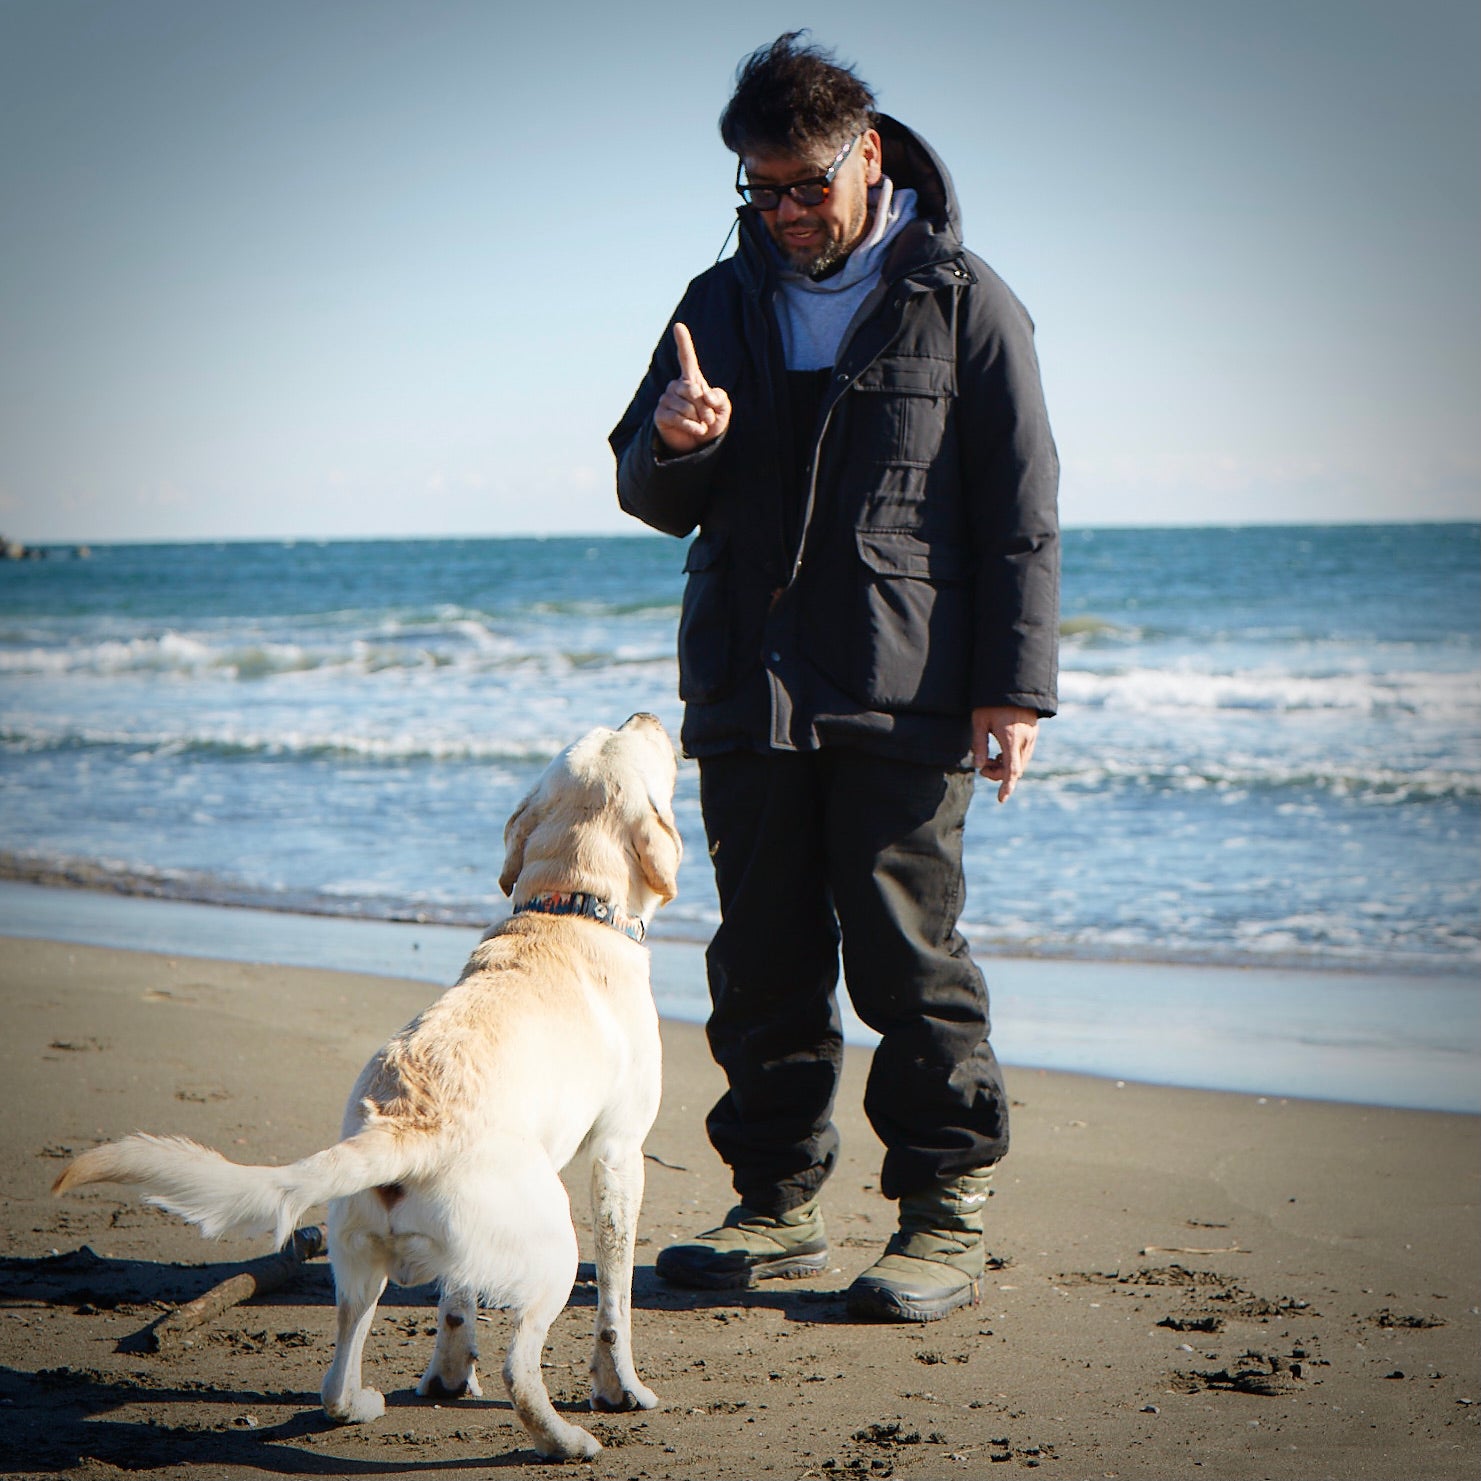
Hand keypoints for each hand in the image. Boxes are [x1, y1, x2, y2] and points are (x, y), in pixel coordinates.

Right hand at [654, 322, 731, 453]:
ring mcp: (666, 399)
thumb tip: (705, 395)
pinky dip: (692, 427)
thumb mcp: (723, 408)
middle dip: (705, 407)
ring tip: (701, 425)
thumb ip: (720, 397)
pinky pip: (678, 417)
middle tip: (708, 419)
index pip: (686, 358)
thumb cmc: (711, 422)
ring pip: (686, 405)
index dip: (683, 342)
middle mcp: (676, 386)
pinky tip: (696, 431)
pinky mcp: (660, 414)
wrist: (699, 444)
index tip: (678, 326)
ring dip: (699, 419)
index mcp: (691, 379)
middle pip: (692, 389)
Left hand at [972, 705, 1038, 803]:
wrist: (1013, 684)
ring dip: (1005, 767)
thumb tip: (978, 766)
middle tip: (982, 766)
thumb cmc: (991, 702)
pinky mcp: (1033, 734)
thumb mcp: (979, 721)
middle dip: (998, 774)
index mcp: (1011, 738)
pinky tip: (999, 754)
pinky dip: (1012, 760)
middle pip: (1016, 770)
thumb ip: (979, 744)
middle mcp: (1025, 740)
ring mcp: (1032, 737)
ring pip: (1021, 763)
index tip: (1001, 800)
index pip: (1012, 770)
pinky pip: (1024, 755)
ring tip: (989, 758)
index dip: (1006, 787)